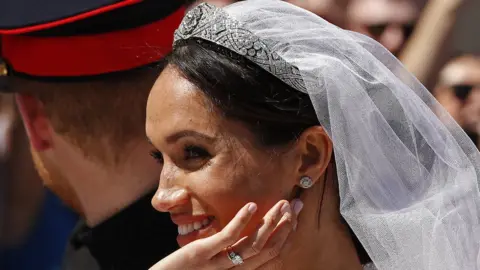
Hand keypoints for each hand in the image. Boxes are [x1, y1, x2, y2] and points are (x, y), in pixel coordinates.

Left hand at [149, 199, 303, 269]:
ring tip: (282, 204)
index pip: (270, 255)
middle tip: (296, 205)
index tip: (294, 215)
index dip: (285, 236)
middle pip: (268, 250)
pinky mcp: (200, 255)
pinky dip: (241, 222)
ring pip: (253, 246)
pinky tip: (252, 205)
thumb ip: (227, 250)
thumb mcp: (210, 260)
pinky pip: (226, 239)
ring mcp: (217, 265)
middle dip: (285, 227)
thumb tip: (243, 232)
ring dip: (270, 224)